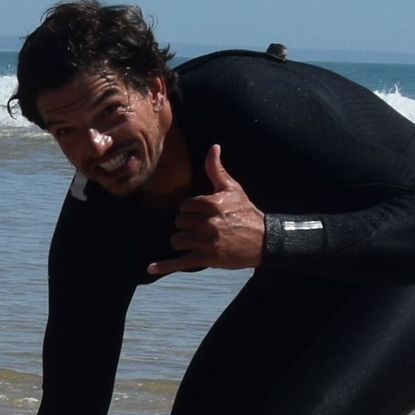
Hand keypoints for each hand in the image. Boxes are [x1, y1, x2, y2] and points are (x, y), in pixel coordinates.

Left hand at [147, 146, 263, 275]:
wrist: (263, 240)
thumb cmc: (246, 212)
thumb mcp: (232, 189)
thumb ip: (217, 169)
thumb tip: (213, 147)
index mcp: (211, 204)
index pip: (184, 206)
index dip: (191, 210)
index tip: (201, 213)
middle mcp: (207, 223)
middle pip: (179, 222)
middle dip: (187, 225)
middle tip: (202, 227)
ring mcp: (206, 242)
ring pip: (177, 240)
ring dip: (183, 240)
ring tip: (195, 240)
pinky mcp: (206, 258)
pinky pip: (180, 261)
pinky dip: (165, 266)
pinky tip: (151, 268)